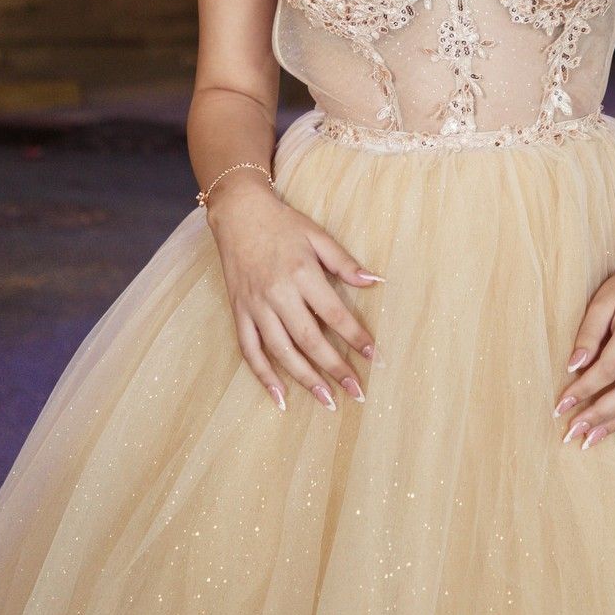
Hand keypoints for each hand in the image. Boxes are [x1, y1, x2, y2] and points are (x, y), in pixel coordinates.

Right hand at [206, 175, 384, 412]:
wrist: (238, 214)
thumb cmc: (283, 223)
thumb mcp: (318, 235)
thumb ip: (345, 262)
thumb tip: (376, 282)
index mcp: (301, 272)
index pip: (334, 313)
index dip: (355, 336)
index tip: (374, 358)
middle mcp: (277, 293)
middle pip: (309, 339)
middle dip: (335, 368)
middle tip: (356, 392)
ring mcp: (255, 305)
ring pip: (281, 351)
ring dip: (305, 379)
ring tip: (327, 400)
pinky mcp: (239, 312)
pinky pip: (249, 350)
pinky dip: (263, 376)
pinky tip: (280, 396)